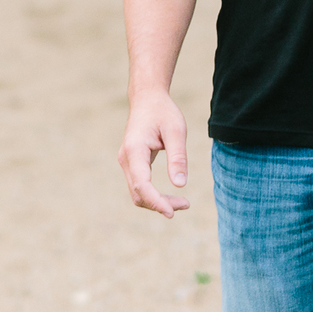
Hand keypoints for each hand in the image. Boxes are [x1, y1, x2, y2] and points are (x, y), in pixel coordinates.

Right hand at [118, 88, 191, 216]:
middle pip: (139, 193)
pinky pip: (140, 187)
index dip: (156, 201)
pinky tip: (171, 197)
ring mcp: (126, 162)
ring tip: (183, 203)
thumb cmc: (163, 113)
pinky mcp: (131, 164)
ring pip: (138, 193)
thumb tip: (180, 185)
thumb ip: (177, 157)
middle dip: (160, 204)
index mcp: (135, 150)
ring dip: (157, 202)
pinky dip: (154, 196)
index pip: (142, 184)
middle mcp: (126, 159)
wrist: (147, 99)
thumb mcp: (176, 131)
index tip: (173, 212)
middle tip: (186, 204)